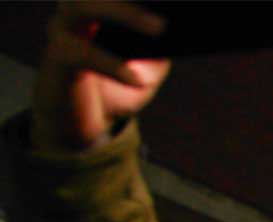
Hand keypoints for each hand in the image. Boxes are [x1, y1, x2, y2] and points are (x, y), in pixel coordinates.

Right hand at [32, 1, 169, 151]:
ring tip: (159, 28)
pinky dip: (112, 65)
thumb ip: (161, 49)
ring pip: (81, 5)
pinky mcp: (57, 57)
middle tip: (164, 12)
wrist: (83, 122)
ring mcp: (63, 30)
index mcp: (101, 7)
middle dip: (130, 0)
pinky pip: (81, 53)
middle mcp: (76, 10)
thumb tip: (180, 34)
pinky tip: (136, 79)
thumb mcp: (149, 69)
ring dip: (124, 13)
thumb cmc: (117, 88)